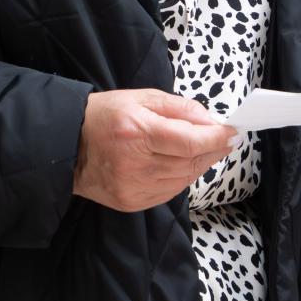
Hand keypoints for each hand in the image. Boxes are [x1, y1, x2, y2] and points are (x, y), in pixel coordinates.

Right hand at [73, 89, 237, 212]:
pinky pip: (170, 191)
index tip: (233, 132)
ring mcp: (133, 187)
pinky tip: (183, 164)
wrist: (67, 146)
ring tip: (205, 149)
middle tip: (226, 139)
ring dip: (200, 163)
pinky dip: (182, 177)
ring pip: (183, 178)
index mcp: (136, 132)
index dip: (216, 138)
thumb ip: (178, 107)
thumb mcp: (140, 98)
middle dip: (213, 150)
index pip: (190, 141)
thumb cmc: (105, 116)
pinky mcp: (132, 202)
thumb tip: (210, 120)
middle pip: (190, 161)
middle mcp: (135, 164)